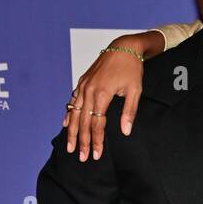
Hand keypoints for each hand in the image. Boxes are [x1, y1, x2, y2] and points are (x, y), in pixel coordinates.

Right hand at [64, 30, 160, 160]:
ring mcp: (84, 85)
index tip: (96, 154)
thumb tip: (125, 131)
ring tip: (70, 146)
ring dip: (72, 131)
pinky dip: (69, 113)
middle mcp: (89, 90)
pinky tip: (66, 124)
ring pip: (74, 113)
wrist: (124, 47)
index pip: (97, 124)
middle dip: (82, 141)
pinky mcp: (82, 82)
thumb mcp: (136, 91)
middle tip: (81, 157)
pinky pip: (73, 101)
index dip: (96, 141)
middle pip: (83, 121)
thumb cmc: (131, 68)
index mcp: (102, 93)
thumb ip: (129, 112)